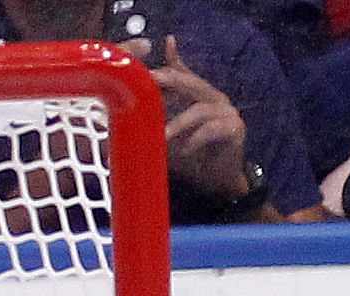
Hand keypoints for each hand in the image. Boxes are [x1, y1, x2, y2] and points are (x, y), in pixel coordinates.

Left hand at [142, 35, 253, 203]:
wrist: (216, 180)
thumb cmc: (188, 156)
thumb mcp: (163, 136)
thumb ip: (146, 123)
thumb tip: (114, 123)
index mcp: (195, 94)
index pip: (180, 73)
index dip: (169, 61)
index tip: (150, 62)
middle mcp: (212, 97)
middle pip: (191, 82)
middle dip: (171, 79)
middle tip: (151, 80)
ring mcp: (226, 111)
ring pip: (201, 109)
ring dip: (179, 122)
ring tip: (163, 136)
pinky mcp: (235, 129)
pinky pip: (215, 129)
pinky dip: (197, 139)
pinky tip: (185, 150)